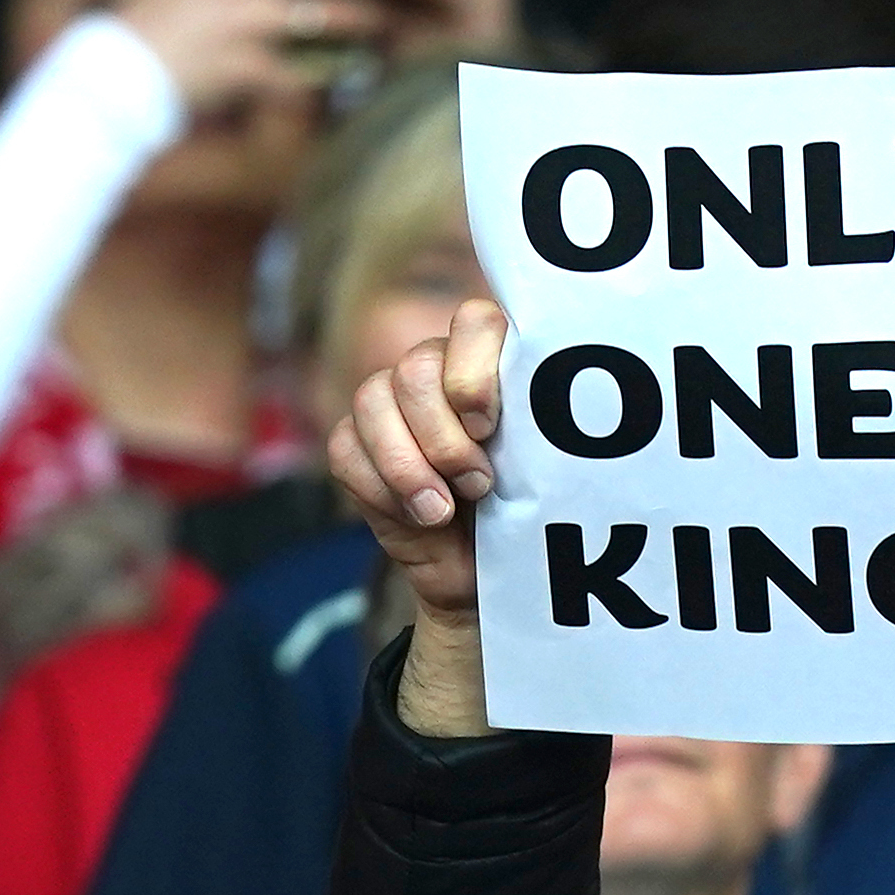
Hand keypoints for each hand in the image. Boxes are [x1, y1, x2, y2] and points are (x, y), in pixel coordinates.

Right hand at [337, 298, 510, 732]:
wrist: (488, 574)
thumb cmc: (529, 513)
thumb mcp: (548, 470)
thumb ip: (540, 429)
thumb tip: (545, 415)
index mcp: (491, 359)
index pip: (474, 321)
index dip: (473, 372)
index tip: (489, 426)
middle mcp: (437, 369)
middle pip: (416, 369)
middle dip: (444, 438)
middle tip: (479, 484)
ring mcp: (391, 404)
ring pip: (373, 401)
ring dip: (408, 466)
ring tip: (443, 509)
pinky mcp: (357, 445)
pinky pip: (346, 449)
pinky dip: (381, 488)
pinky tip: (418, 516)